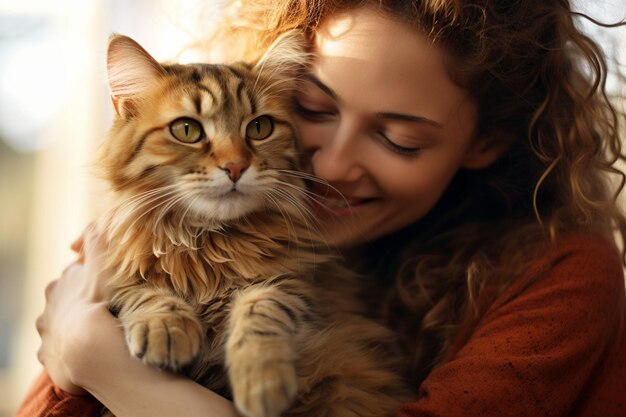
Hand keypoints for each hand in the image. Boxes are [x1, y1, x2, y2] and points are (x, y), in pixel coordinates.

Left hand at [36, 225, 112, 394]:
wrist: (89, 346)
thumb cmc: (99, 303)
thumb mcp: (103, 266)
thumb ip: (98, 241)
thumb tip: (96, 220)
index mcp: (60, 284)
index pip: (74, 277)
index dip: (89, 281)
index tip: (106, 288)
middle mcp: (48, 307)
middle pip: (63, 302)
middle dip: (78, 305)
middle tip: (103, 311)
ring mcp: (46, 333)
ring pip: (58, 327)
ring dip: (72, 329)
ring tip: (95, 334)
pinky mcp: (48, 356)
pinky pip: (59, 352)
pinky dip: (69, 351)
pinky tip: (85, 353)